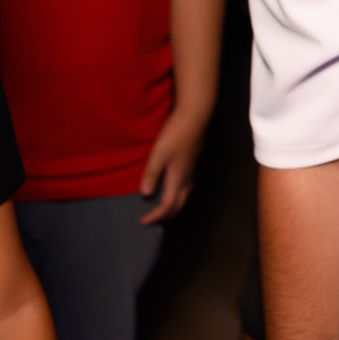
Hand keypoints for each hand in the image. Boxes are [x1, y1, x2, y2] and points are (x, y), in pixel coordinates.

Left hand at [139, 107, 208, 225]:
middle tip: (151, 221)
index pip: (167, 206)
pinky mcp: (191, 165)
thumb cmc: (176, 134)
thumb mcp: (159, 153)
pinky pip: (184, 189)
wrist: (195, 117)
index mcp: (178, 179)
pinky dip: (175, 197)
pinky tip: (170, 190)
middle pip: (178, 206)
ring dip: (171, 207)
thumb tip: (145, 194)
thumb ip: (151, 174)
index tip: (143, 222)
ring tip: (160, 210)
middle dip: (165, 216)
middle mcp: (187, 179)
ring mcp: (191, 172)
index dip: (155, 216)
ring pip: (183, 198)